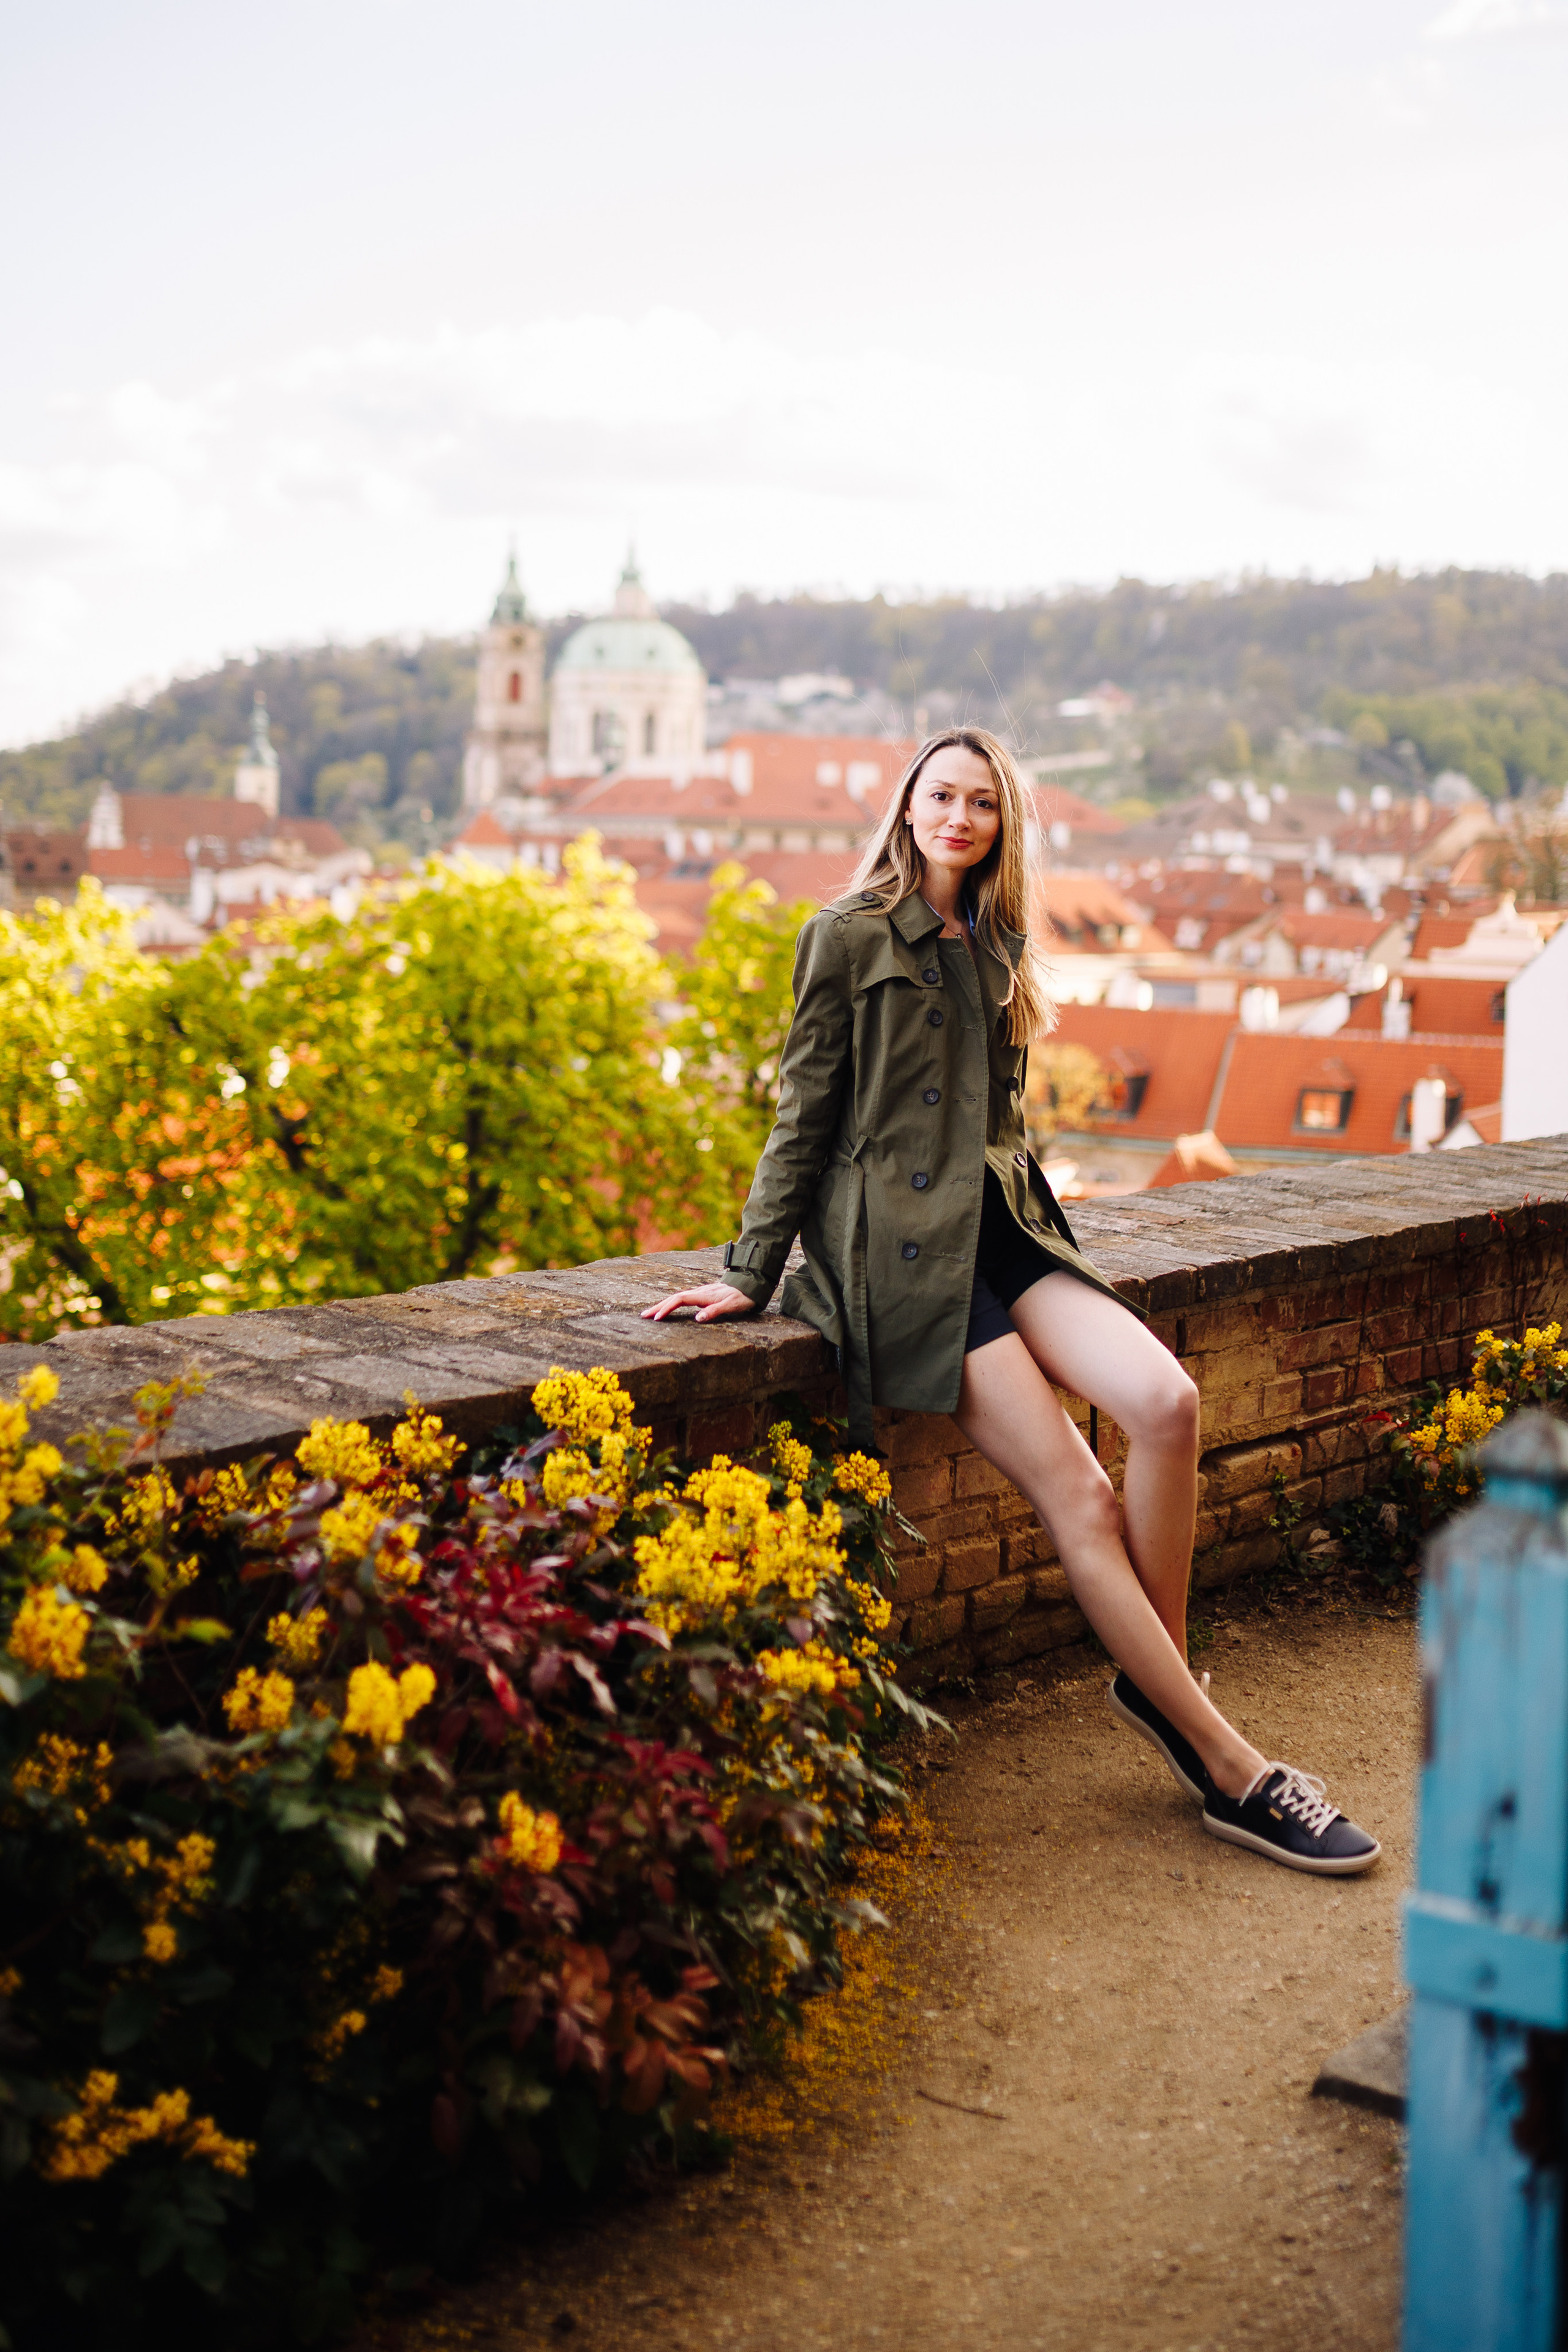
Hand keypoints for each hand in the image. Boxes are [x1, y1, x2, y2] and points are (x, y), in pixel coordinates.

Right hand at [640, 1282, 757, 1323]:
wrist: (749, 1285)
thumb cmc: (741, 1297)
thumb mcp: (731, 1306)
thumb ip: (715, 1311)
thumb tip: (697, 1319)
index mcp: (703, 1295)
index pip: (679, 1300)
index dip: (667, 1308)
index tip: (657, 1319)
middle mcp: (699, 1292)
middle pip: (673, 1298)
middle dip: (658, 1307)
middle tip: (643, 1316)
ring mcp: (700, 1293)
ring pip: (677, 1298)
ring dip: (663, 1305)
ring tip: (651, 1313)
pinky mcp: (702, 1295)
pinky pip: (682, 1299)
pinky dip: (672, 1304)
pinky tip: (668, 1308)